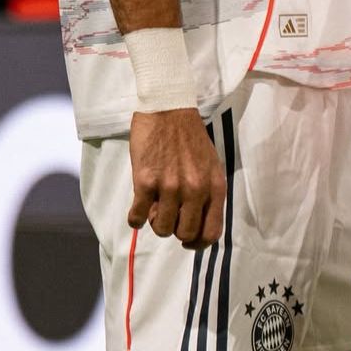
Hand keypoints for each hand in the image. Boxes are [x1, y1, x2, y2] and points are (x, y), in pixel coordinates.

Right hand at [128, 107, 225, 249]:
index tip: (186, 240)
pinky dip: (135, 218)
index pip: (211, 233)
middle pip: (185, 234)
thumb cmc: (189, 137)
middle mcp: (195, 189)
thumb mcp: (210, 165)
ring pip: (162, 229)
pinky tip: (137, 206)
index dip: (197, 243)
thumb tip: (194, 226)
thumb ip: (206, 194)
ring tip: (154, 205)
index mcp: (215, 185)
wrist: (168, 107)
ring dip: (155, 222)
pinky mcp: (145, 181)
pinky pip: (137, 218)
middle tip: (168, 214)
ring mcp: (170, 186)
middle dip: (175, 230)